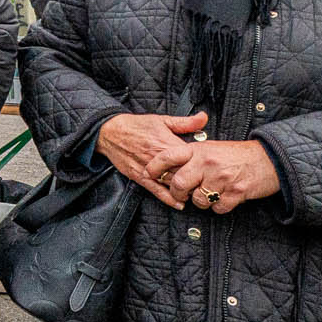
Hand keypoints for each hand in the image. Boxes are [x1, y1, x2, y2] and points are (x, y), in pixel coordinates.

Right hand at [96, 111, 210, 208]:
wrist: (110, 132)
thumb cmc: (136, 126)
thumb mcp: (162, 120)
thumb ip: (185, 122)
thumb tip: (204, 118)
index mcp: (166, 143)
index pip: (190, 157)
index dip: (202, 164)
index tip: (211, 168)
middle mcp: (158, 158)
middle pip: (182, 173)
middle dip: (196, 180)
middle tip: (207, 185)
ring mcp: (149, 169)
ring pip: (171, 184)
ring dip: (184, 190)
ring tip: (196, 193)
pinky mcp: (139, 177)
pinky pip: (156, 191)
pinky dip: (168, 199)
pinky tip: (179, 203)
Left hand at [165, 139, 280, 215]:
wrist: (269, 160)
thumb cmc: (237, 155)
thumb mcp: (211, 148)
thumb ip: (191, 156)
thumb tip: (169, 169)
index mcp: (199, 150)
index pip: (168, 156)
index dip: (155, 167)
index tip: (149, 174)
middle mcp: (208, 163)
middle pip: (179, 184)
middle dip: (178, 194)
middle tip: (183, 195)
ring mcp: (222, 178)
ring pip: (198, 200)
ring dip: (202, 202)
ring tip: (211, 193)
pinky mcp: (236, 192)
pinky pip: (218, 208)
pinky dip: (220, 207)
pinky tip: (225, 198)